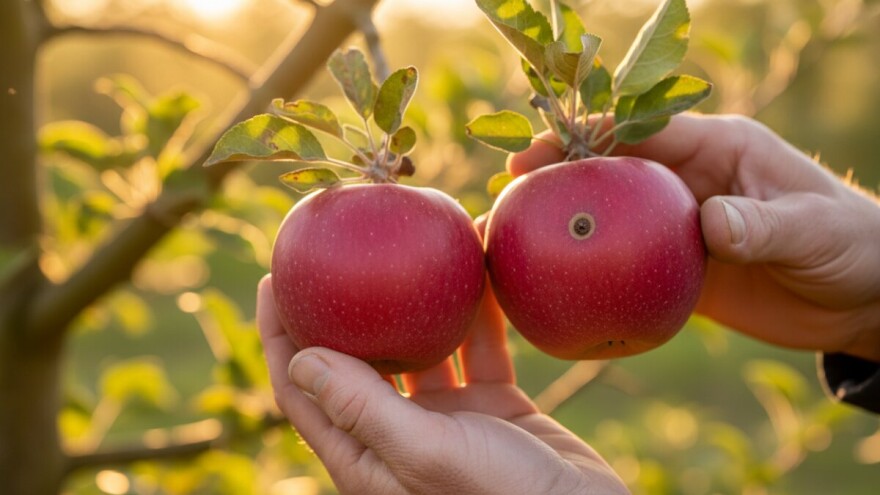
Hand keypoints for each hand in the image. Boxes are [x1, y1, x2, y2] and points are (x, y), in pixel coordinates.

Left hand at [257, 276, 627, 494]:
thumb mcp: (426, 453)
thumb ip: (363, 408)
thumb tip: (299, 358)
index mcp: (365, 454)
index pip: (302, 390)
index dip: (280, 336)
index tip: (274, 279)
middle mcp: (398, 432)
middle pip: (355, 359)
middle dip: (343, 307)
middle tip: (336, 251)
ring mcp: (447, 418)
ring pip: (421, 346)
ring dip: (420, 303)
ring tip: (419, 248)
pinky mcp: (492, 406)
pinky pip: (477, 347)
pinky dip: (478, 312)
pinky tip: (481, 269)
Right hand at [508, 114, 879, 362]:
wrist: (860, 295)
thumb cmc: (848, 244)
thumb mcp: (812, 229)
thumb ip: (761, 224)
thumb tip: (709, 225)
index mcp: (716, 147)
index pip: (640, 130)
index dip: (585, 134)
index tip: (539, 152)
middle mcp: (687, 179)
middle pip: (609, 169)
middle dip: (557, 173)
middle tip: (507, 191)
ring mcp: (677, 224)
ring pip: (609, 216)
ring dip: (566, 222)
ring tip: (515, 234)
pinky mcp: (677, 266)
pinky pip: (626, 264)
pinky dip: (593, 271)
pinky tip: (558, 286)